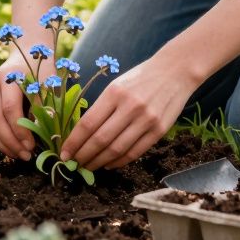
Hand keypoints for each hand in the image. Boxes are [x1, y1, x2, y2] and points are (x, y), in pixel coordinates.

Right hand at [0, 53, 36, 159]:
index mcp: (7, 75)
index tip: (32, 145)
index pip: (10, 108)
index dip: (20, 130)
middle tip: (26, 155)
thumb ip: (45, 105)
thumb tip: (42, 132)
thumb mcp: (48, 83)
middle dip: (11, 141)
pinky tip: (12, 148)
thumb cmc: (42, 70)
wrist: (26, 55)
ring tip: (20, 155)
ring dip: (3, 144)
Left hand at [60, 57, 193, 170]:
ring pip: (117, 149)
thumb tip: (82, 135)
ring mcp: (146, 120)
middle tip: (74, 164)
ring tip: (89, 167)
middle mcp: (130, 107)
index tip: (64, 153)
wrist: (175, 72)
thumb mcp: (117, 85)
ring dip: (99, 162)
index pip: (88, 123)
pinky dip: (119, 162)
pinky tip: (109, 164)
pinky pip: (135, 152)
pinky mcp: (159, 131)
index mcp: (114, 93)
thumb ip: (102, 108)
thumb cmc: (140, 79)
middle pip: (100, 140)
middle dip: (84, 156)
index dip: (73, 142)